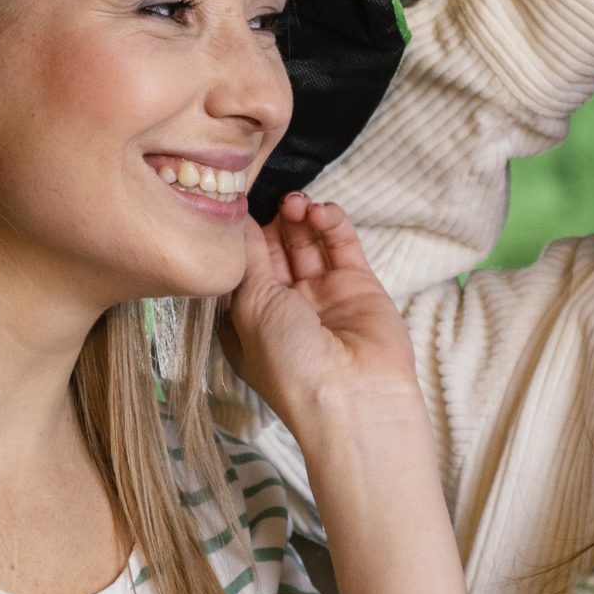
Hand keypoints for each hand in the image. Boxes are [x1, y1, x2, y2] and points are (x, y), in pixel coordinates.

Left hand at [220, 193, 422, 434]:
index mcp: (250, 319)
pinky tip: (321, 211)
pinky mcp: (359, 285)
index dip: (240, 236)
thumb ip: (248, 258)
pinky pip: (342, 245)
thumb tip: (237, 220)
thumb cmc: (289, 362)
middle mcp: (285, 306)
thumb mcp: (251, 306)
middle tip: (273, 197)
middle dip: (272, 221)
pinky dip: (332, 223)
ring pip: (308, 243)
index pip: (242, 266)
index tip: (235, 202)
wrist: (353, 395)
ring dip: (300, 217)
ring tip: (297, 203)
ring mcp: (323, 295)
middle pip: (275, 248)